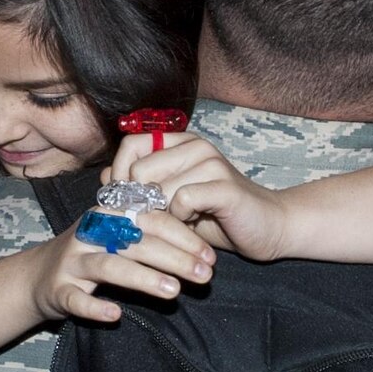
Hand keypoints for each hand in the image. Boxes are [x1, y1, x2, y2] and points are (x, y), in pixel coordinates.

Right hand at [26, 215, 214, 325]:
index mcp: (108, 216)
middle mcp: (89, 234)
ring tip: (173, 291)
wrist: (36, 276)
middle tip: (204, 275)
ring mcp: (72, 263)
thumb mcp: (117, 237)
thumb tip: (199, 249)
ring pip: (109, 266)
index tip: (209, 256)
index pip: (150, 219)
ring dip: (142, 278)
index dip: (183, 236)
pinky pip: (76, 299)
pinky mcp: (58, 290)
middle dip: (174, 258)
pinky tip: (115, 315)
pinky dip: (94, 307)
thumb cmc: (91, 255)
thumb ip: (150, 236)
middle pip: (135, 242)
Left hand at [106, 132, 291, 261]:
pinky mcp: (223, 185)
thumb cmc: (215, 216)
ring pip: (158, 188)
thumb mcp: (170, 201)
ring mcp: (211, 162)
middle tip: (156, 220)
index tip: (125, 202)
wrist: (266, 228)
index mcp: (181, 143)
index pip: (130, 145)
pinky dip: (181, 220)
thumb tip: (106, 177)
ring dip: (162, 215)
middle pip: (139, 170)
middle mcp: (195, 146)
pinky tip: (194, 224)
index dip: (120, 175)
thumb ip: (139, 186)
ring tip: (178, 223)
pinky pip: (182, 201)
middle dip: (139, 202)